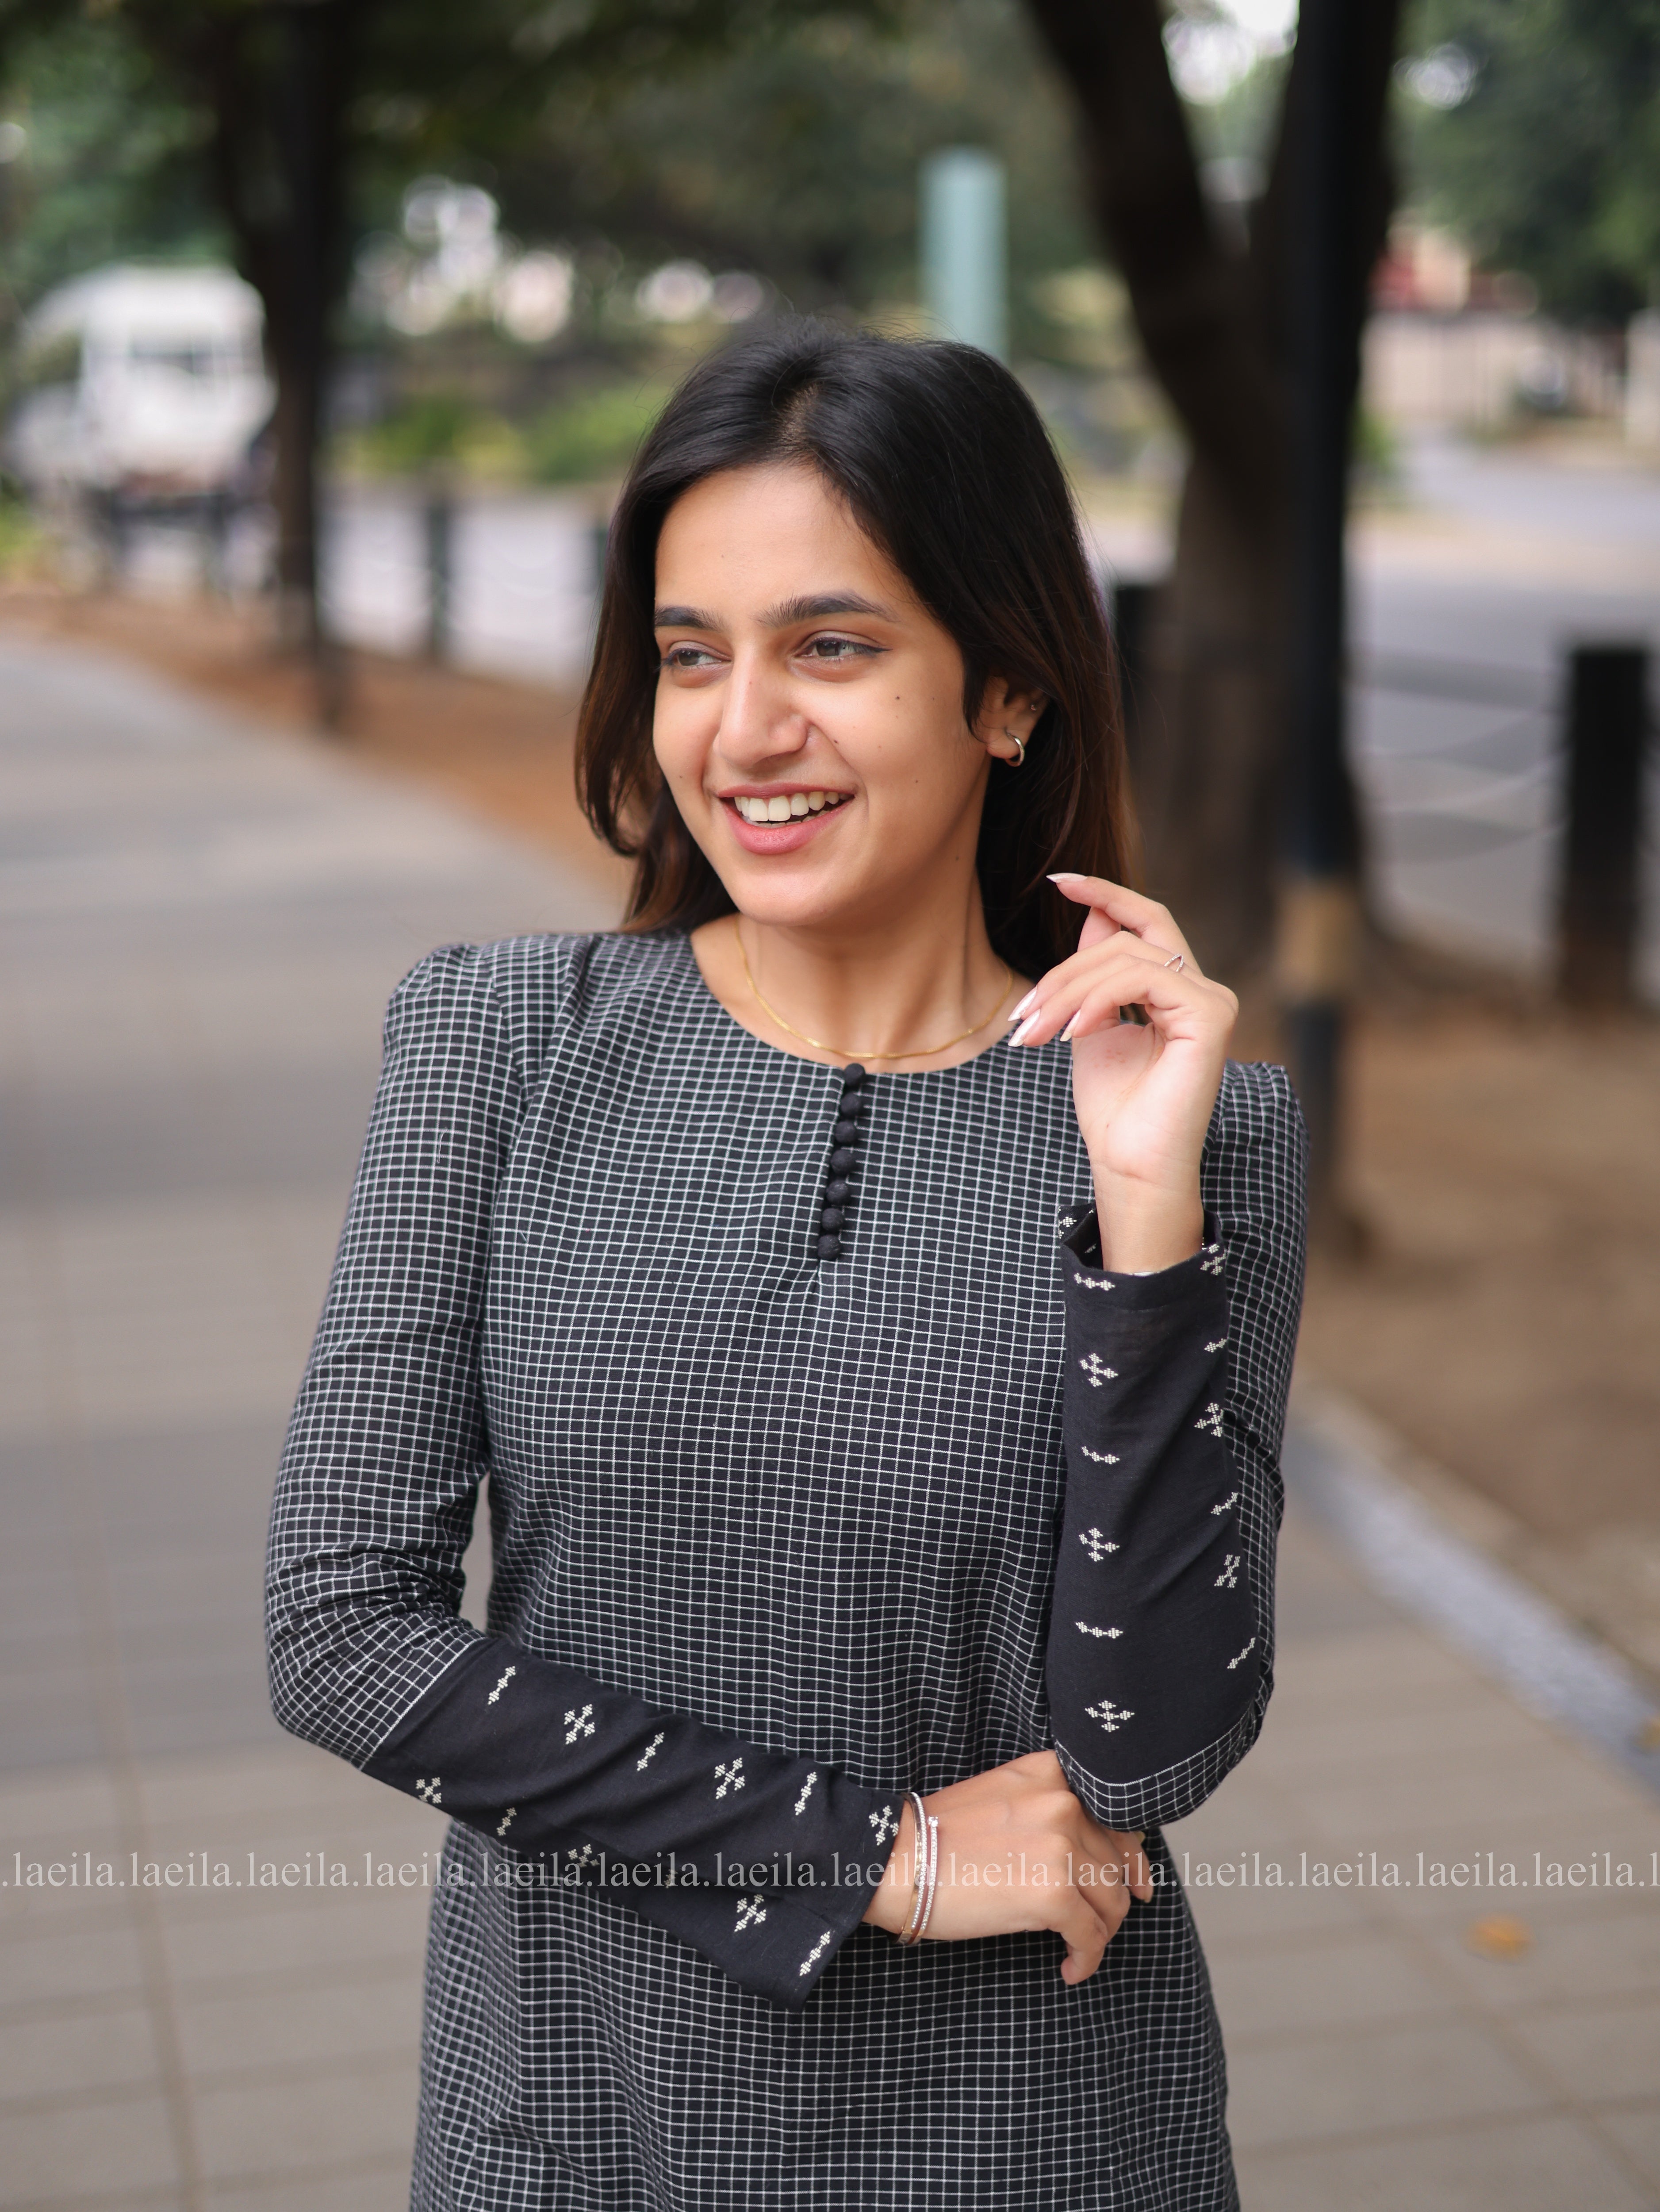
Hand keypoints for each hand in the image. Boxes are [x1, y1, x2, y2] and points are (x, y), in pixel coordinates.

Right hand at [862, 1751, 1153, 1983]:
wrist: (898, 1860)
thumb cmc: (940, 1837)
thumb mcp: (1004, 1798)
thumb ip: (1050, 1811)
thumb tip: (1095, 1854)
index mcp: (1050, 1773)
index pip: (1115, 1814)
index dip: (1132, 1855)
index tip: (1138, 1882)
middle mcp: (1063, 1802)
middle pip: (1117, 1862)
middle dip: (1114, 1901)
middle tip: (1101, 1926)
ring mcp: (1062, 1846)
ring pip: (1112, 1901)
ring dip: (1100, 1932)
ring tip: (1079, 1950)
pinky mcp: (1054, 1893)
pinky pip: (1091, 1935)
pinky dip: (1087, 1958)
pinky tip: (1071, 1969)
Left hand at [1008, 877, 1235, 1273]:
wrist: (1131, 1167)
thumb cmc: (1114, 1111)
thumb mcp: (1091, 1028)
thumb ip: (1094, 977)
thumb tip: (1093, 915)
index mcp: (1176, 991)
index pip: (1146, 922)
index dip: (1107, 894)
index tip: (1059, 879)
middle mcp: (1202, 990)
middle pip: (1123, 941)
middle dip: (1062, 973)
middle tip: (1022, 1018)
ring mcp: (1212, 1001)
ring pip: (1127, 957)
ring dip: (1069, 990)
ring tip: (1035, 1032)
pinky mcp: (1211, 1016)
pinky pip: (1144, 978)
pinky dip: (1098, 999)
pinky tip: (1074, 1032)